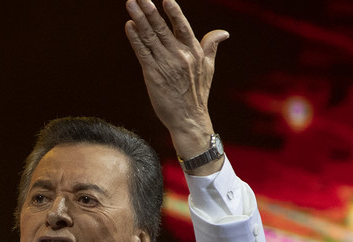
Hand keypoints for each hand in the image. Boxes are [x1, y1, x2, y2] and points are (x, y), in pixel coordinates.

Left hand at [124, 0, 226, 164]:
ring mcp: (166, 65)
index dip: (174, 12)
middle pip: (162, 28)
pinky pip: (142, 53)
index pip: (182, 27)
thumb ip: (211, 47)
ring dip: (139, 19)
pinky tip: (129, 26)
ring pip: (150, 38)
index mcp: (193, 52)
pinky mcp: (153, 75)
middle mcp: (180, 56)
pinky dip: (135, 39)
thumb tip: (223, 33)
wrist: (188, 119)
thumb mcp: (208, 68)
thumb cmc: (197, 94)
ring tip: (130, 4)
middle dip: (149, 10)